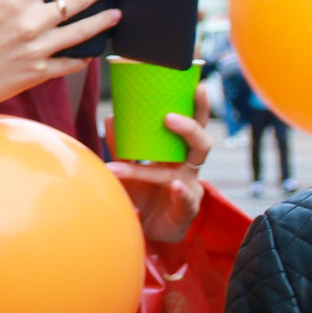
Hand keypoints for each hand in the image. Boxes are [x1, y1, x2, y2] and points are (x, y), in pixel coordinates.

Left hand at [110, 111, 208, 245]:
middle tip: (169, 116)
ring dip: (163, 159)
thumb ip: (122, 144)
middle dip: (191, 124)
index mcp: (178, 152)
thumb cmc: (142, 192)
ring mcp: (189, 187)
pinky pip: (186, 199)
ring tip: (148, 149)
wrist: (145, 228)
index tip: (197, 83)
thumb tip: (111, 117)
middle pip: (201, 141)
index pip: (193, 124)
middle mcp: (188, 166)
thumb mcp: (129, 166)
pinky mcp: (186, 209)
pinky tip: (174, 186)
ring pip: (189, 166)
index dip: (198, 106)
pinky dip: (181, 192)